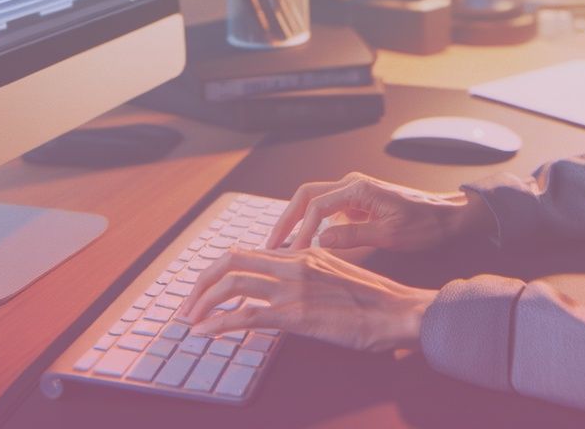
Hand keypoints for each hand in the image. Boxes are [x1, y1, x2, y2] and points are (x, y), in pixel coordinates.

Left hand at [176, 247, 435, 352]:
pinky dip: (218, 324)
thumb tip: (284, 286)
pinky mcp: (295, 314)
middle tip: (187, 304)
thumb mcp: (336, 275)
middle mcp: (293, 264)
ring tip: (190, 320)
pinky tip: (207, 333)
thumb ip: (307, 274)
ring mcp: (293, 288)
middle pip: (229, 262)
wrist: (398, 311)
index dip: (217, 268)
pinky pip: (246, 316)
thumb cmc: (374, 300)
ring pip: (231, 285)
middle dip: (200, 283)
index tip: (203, 286)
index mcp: (302, 253)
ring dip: (203, 303)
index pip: (246, 252)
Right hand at [264, 172, 490, 251]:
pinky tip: (304, 245)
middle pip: (306, 196)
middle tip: (269, 245)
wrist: (448, 217)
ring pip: (314, 202)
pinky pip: (327, 211)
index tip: (292, 254)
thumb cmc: (425, 224)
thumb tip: (320, 241)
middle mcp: (353, 186)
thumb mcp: (390, 234)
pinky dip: (311, 225)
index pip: (316, 207)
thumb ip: (353, 236)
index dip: (300, 231)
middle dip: (286, 219)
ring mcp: (355, 194)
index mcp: (358, 189)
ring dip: (296, 221)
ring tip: (280, 245)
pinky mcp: (358, 205)